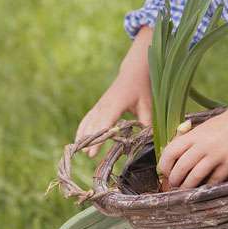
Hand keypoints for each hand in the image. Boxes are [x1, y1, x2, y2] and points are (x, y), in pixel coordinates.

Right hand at [75, 27, 152, 156]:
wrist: (134, 72)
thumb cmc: (142, 89)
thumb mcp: (147, 105)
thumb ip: (147, 122)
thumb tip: (148, 139)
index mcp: (115, 104)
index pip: (105, 124)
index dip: (99, 138)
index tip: (94, 151)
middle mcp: (104, 105)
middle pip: (94, 124)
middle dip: (90, 140)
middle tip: (88, 155)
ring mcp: (100, 105)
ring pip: (88, 121)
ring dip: (83, 135)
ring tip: (80, 150)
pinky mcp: (99, 106)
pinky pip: (87, 118)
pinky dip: (82, 128)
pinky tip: (79, 139)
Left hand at [158, 107, 227, 187]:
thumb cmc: (222, 125)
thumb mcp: (202, 128)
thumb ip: (188, 140)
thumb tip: (172, 158)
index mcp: (193, 136)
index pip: (170, 153)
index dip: (164, 166)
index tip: (165, 173)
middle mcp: (203, 145)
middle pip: (181, 168)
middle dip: (174, 181)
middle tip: (175, 185)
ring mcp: (217, 155)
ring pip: (195, 177)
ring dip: (188, 187)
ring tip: (186, 189)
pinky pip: (214, 180)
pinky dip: (206, 186)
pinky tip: (204, 187)